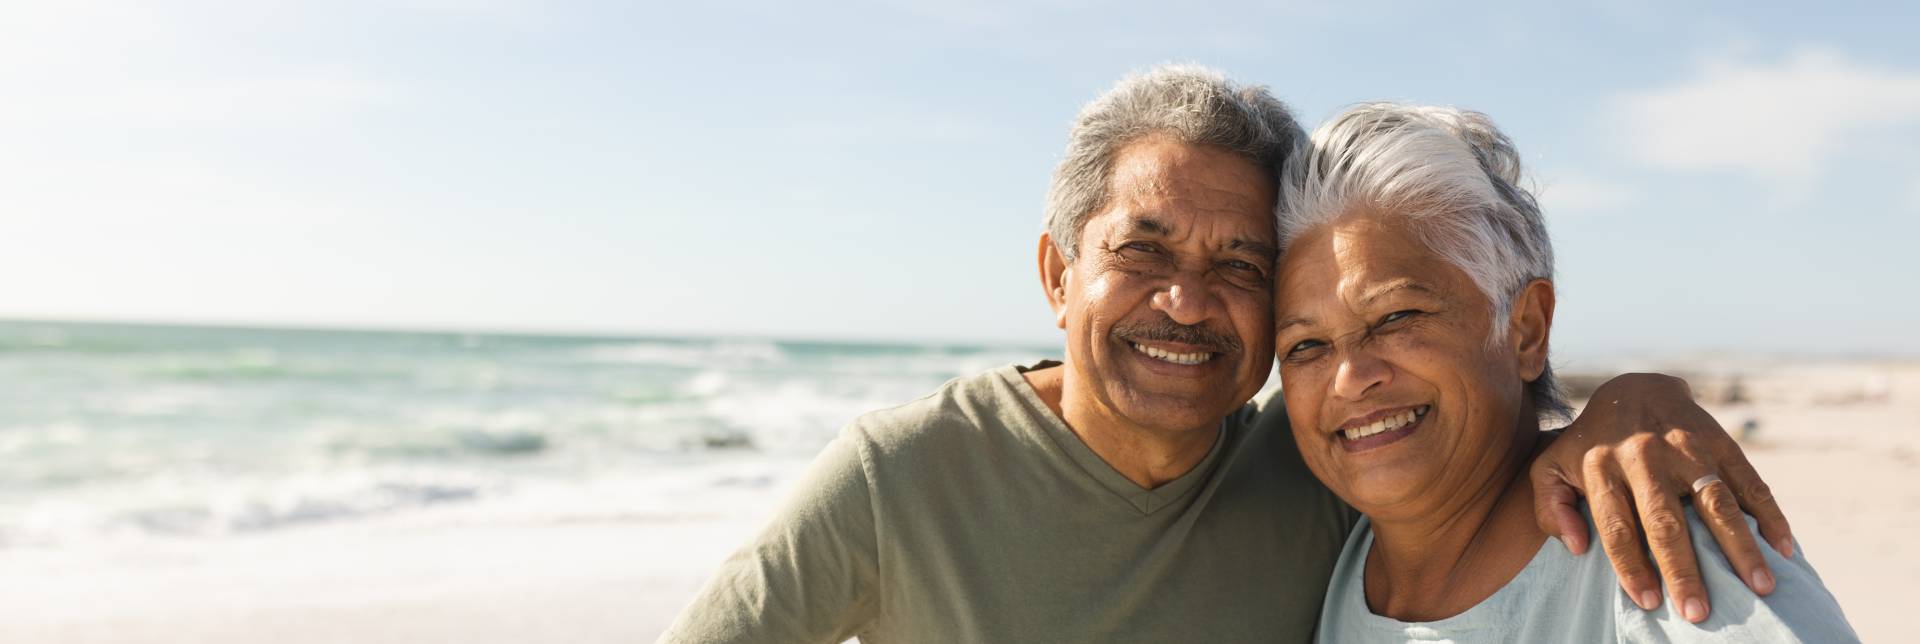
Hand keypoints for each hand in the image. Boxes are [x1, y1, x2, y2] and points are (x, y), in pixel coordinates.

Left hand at [1529, 373, 1792, 623]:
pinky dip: (1769, 514)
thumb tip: (1576, 548)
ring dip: (1740, 547)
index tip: (1648, 602)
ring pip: (1716, 502)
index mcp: (1601, 468)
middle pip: (1666, 521)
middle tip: (1698, 612)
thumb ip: (1549, 507)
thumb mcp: (1550, 466)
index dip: (1631, 566)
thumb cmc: (1589, 445)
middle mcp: (1644, 456)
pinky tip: (1783, 548)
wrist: (1632, 386)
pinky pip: (1749, 480)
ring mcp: (1686, 447)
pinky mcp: (1719, 441)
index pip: (1616, 526)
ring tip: (1760, 587)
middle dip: (1683, 569)